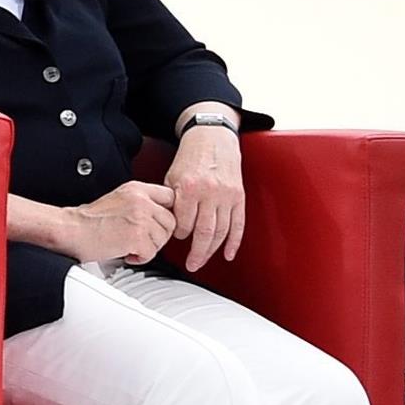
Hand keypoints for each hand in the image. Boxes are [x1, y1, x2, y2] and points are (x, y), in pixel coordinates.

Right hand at [70, 181, 177, 266]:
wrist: (71, 230)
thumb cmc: (89, 220)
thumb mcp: (118, 200)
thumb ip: (141, 203)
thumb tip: (161, 215)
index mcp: (136, 189)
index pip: (170, 197)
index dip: (168, 212)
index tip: (160, 222)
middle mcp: (141, 200)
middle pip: (170, 221)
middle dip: (158, 235)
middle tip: (142, 238)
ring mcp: (140, 217)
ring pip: (163, 239)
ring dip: (149, 247)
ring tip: (131, 245)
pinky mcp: (138, 236)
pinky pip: (152, 253)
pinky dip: (140, 258)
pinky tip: (127, 252)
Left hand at [165, 121, 246, 265]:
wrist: (212, 139)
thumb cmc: (190, 158)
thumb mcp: (172, 176)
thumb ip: (170, 201)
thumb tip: (165, 224)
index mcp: (189, 188)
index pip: (183, 222)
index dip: (177, 234)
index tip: (175, 237)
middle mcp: (210, 193)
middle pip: (204, 232)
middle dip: (197, 253)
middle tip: (191, 265)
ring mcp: (227, 196)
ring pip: (221, 232)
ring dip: (212, 251)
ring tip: (202, 261)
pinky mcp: (239, 197)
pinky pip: (238, 225)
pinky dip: (234, 242)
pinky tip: (228, 255)